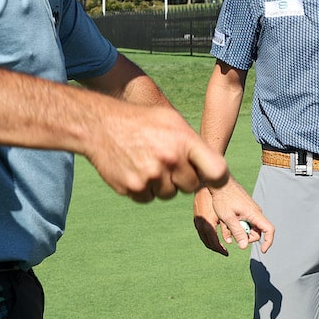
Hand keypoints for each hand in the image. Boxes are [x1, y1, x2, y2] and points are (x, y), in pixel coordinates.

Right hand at [85, 102, 230, 201]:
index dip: (217, 179)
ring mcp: (151, 176)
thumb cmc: (142, 121)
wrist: (101, 126)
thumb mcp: (172, 120)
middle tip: (169, 161)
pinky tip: (136, 169)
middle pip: (192, 186)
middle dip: (184, 177)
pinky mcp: (133, 188)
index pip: (217, 172)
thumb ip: (194, 144)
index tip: (210, 178)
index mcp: (184, 141)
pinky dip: (145, 189)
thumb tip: (214, 171)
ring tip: (149, 162)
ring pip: (170, 194)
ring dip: (163, 184)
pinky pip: (149, 198)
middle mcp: (170, 160)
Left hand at [193, 179, 273, 255]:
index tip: (262, 250)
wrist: (220, 183)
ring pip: (249, 227)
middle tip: (232, 235)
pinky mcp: (245, 209)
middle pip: (257, 231)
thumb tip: (244, 246)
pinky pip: (244, 221)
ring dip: (239, 231)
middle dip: (247, 237)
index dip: (268, 242)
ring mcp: (251, 210)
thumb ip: (237, 232)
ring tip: (226, 226)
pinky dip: (237, 225)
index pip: (269, 230)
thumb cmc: (223, 199)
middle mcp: (255, 212)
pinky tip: (226, 223)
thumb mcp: (228, 218)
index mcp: (254, 214)